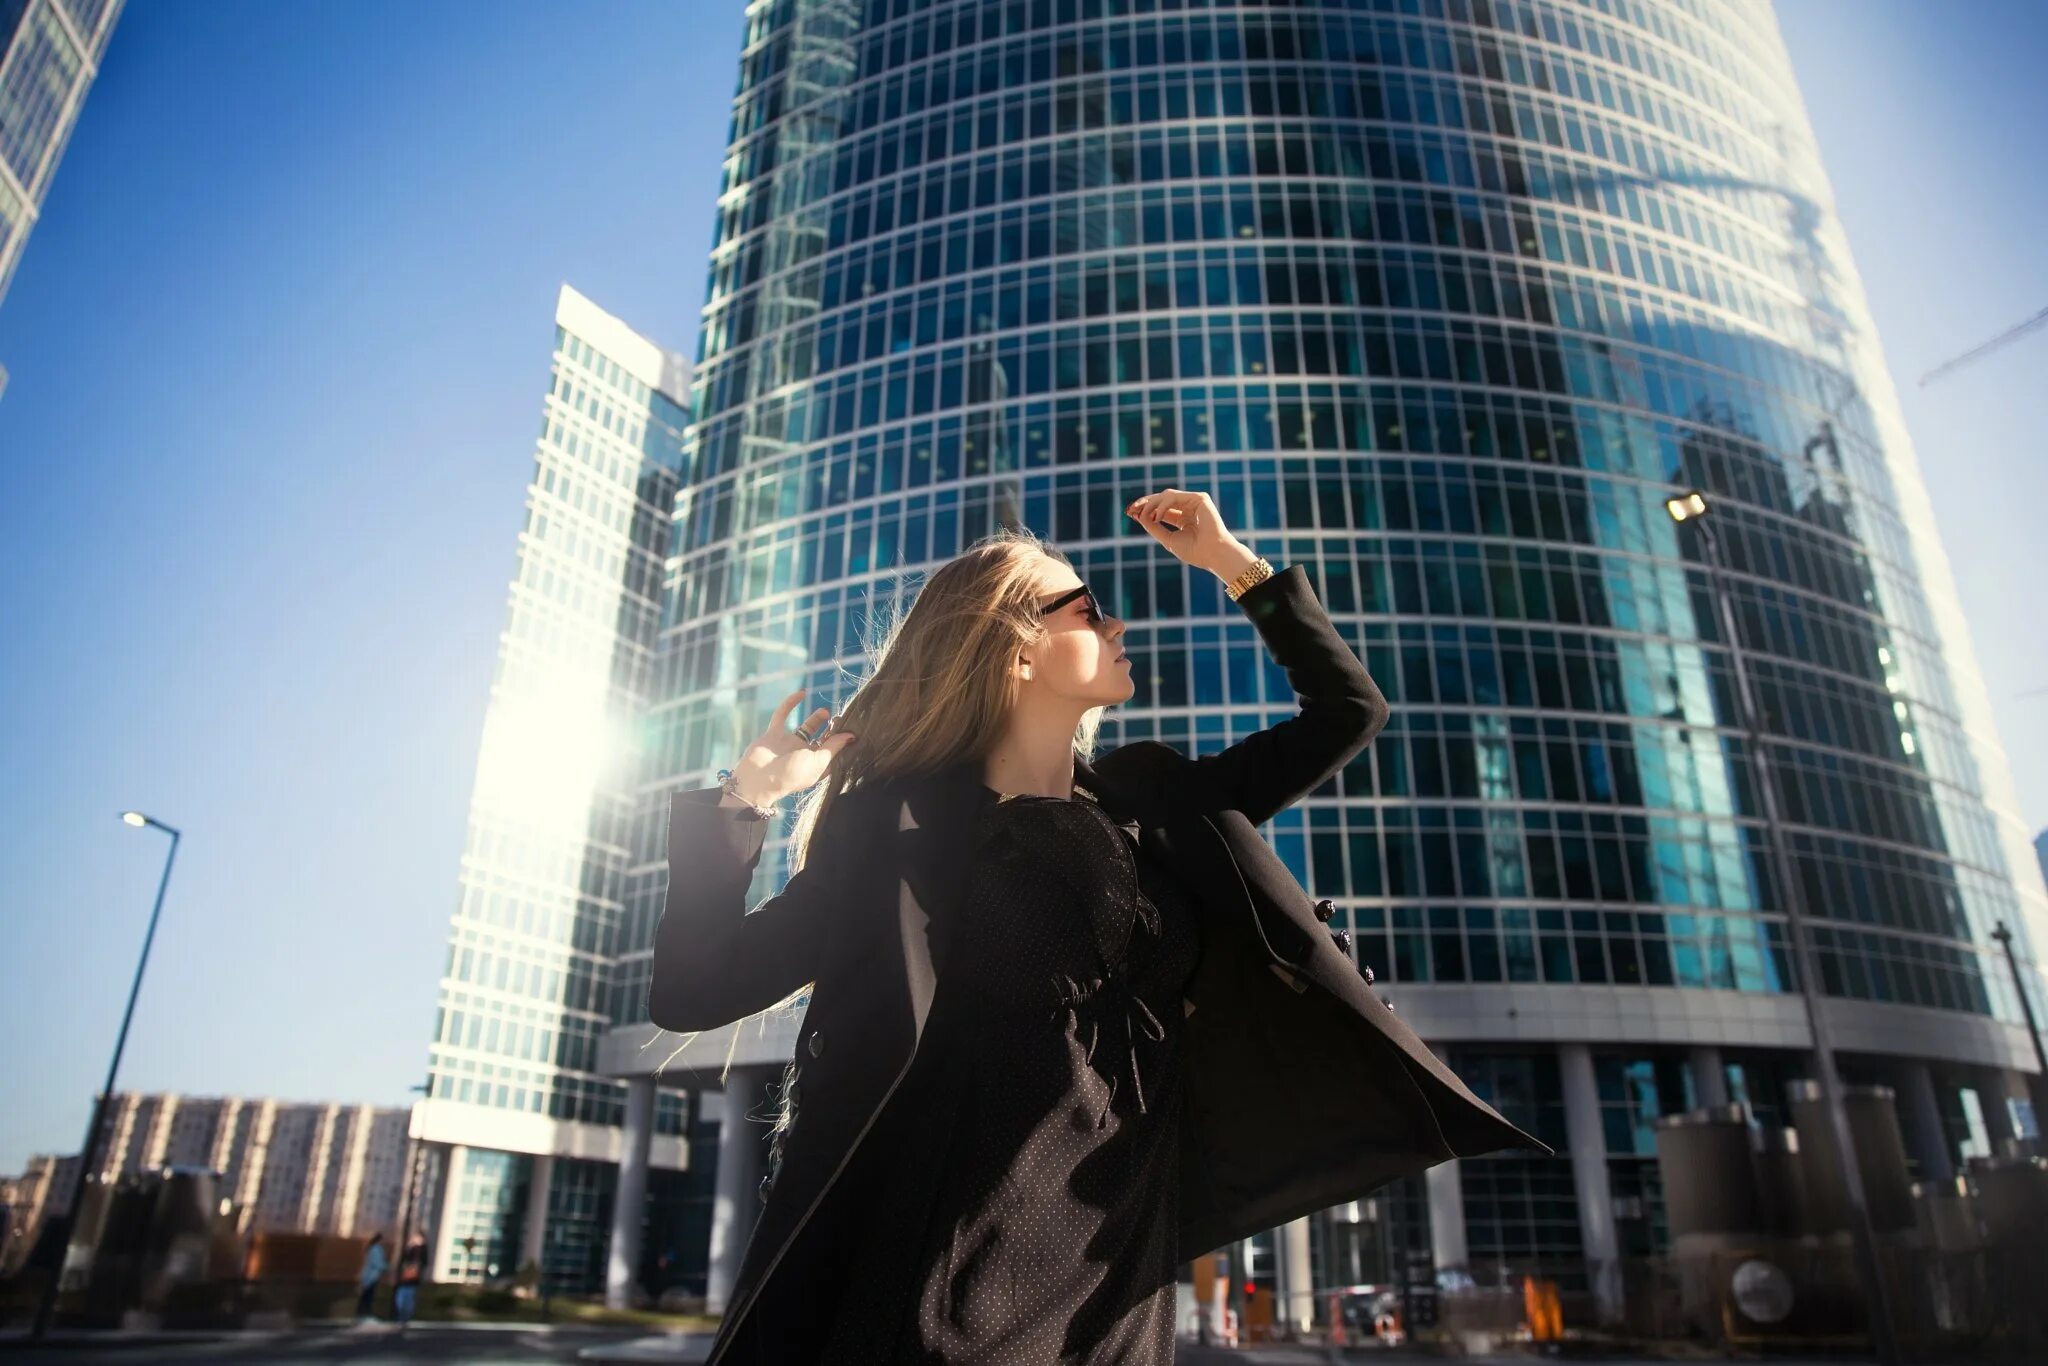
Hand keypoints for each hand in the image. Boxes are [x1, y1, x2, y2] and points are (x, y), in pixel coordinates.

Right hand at [729, 688, 855, 804]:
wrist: (758, 778)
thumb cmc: (791, 774)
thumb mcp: (818, 761)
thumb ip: (833, 747)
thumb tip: (851, 736)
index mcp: (815, 766)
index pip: (832, 752)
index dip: (841, 741)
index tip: (852, 730)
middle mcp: (802, 755)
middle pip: (820, 739)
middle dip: (830, 729)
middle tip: (839, 718)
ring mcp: (788, 744)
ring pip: (805, 728)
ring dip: (815, 719)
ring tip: (825, 712)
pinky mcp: (774, 734)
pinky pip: (783, 715)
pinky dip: (791, 703)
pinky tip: (802, 693)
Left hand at [1125, 487, 1255, 578]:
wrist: (1213, 554)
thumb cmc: (1194, 551)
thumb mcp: (1168, 539)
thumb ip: (1154, 527)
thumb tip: (1138, 516)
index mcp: (1183, 519)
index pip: (1159, 510)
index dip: (1144, 509)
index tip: (1129, 512)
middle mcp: (1188, 508)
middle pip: (1161, 499)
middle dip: (1144, 503)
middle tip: (1130, 509)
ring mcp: (1194, 502)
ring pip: (1166, 496)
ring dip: (1151, 504)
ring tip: (1143, 515)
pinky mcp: (1200, 498)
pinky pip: (1174, 497)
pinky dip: (1163, 505)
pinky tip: (1157, 517)